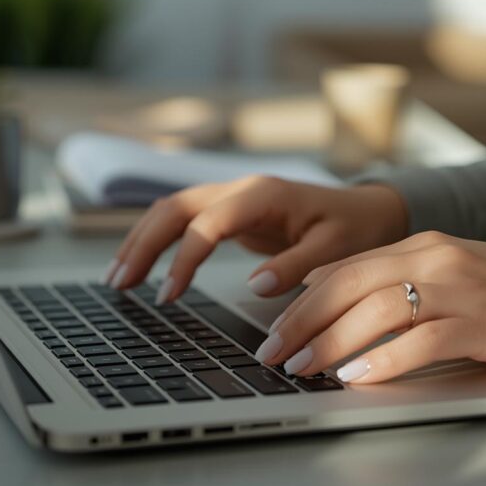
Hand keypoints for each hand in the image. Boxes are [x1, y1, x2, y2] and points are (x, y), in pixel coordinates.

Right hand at [106, 176, 408, 303]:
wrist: (368, 209)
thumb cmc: (355, 229)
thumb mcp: (337, 250)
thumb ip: (297, 266)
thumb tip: (257, 286)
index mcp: (263, 195)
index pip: (207, 224)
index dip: (184, 259)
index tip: (169, 296)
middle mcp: (240, 189)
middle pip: (174, 208)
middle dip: (142, 244)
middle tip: (118, 284)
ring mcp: (232, 197)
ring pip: (171, 210)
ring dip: (141, 241)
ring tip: (117, 280)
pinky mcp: (230, 212)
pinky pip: (184, 221)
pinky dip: (157, 241)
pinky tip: (142, 267)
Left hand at [257, 231, 485, 382]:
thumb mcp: (451, 275)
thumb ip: (398, 281)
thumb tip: (333, 298)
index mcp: (423, 245)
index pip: (345, 266)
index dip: (301, 299)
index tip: (273, 327)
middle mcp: (436, 258)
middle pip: (349, 284)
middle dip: (301, 321)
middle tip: (272, 353)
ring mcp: (460, 288)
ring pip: (376, 309)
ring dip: (330, 342)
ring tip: (301, 368)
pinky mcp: (484, 322)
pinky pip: (422, 341)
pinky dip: (384, 360)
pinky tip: (357, 376)